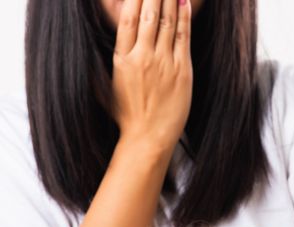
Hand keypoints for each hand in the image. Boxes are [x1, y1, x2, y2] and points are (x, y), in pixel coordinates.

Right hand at [112, 0, 192, 151]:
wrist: (148, 138)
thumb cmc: (127, 116)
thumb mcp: (108, 88)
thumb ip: (108, 64)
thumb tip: (102, 47)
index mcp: (122, 60)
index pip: (127, 19)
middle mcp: (143, 58)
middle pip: (148, 15)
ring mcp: (164, 63)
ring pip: (167, 22)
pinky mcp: (182, 71)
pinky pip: (183, 37)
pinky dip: (183, 17)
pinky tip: (183, 2)